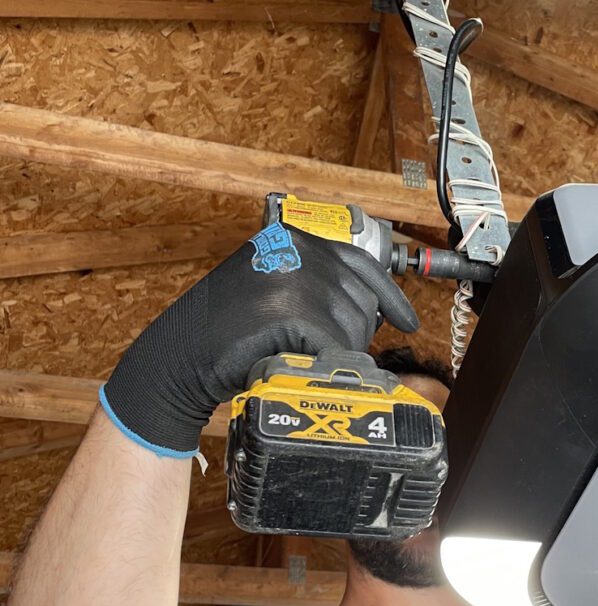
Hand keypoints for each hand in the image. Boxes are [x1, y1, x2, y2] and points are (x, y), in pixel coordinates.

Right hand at [101, 223, 417, 455]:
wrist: (179, 357)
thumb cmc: (226, 330)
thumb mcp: (271, 283)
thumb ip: (315, 280)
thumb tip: (373, 303)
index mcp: (294, 236)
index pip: (361, 264)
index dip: (390, 297)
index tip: (409, 322)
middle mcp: (297, 250)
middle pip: (360, 299)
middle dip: (356, 332)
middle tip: (333, 354)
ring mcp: (294, 280)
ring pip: (352, 325)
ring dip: (340, 350)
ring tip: (309, 359)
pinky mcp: (290, 314)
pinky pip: (334, 346)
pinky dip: (329, 364)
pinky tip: (312, 369)